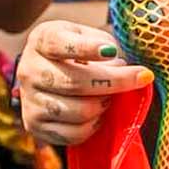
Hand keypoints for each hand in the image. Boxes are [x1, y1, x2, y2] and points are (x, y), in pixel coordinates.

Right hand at [17, 20, 152, 146]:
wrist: (50, 72)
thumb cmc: (78, 49)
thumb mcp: (89, 35)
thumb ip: (105, 46)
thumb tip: (123, 69)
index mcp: (42, 39)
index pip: (61, 44)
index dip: (87, 48)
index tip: (113, 52)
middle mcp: (29, 70)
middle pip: (75, 82)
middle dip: (115, 82)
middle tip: (139, 77)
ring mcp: (30, 100)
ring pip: (78, 111)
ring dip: (105, 104)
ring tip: (112, 94)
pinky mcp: (35, 126)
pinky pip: (73, 133)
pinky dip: (94, 124)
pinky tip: (100, 111)